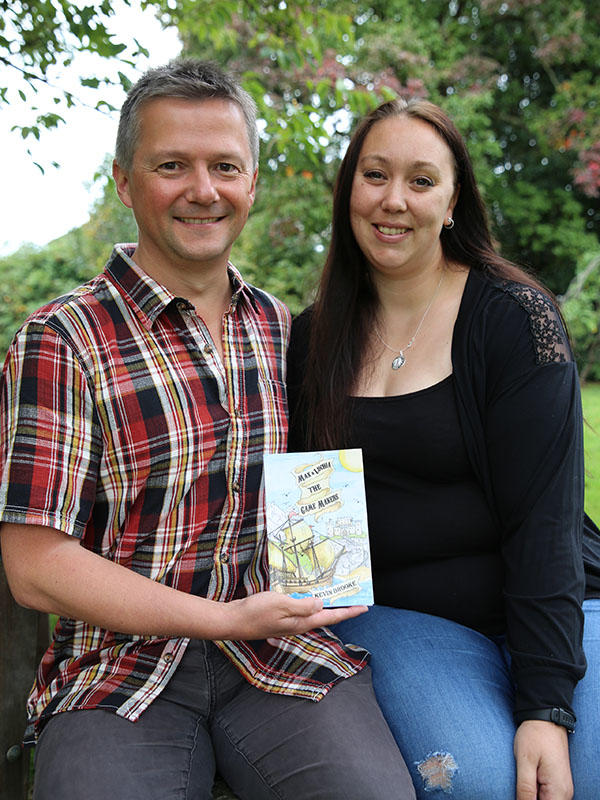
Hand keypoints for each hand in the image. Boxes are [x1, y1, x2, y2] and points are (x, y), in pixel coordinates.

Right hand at [224, 591, 367, 640]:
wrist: (234, 621)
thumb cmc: (256, 612)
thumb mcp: (281, 604)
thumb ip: (303, 605)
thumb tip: (322, 603)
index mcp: (302, 622)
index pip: (331, 617)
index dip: (348, 612)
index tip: (364, 607)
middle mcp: (299, 624)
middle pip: (325, 616)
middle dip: (341, 608)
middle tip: (354, 598)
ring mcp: (290, 622)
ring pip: (314, 613)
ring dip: (327, 604)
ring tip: (336, 594)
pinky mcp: (281, 617)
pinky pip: (302, 609)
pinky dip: (310, 602)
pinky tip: (309, 595)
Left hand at [514, 720, 572, 799]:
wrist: (546, 718)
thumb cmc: (535, 736)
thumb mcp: (525, 761)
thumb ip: (525, 789)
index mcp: (558, 791)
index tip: (520, 791)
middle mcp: (564, 793)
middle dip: (529, 798)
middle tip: (521, 781)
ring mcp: (562, 788)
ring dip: (531, 795)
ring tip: (524, 778)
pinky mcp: (557, 782)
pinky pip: (547, 795)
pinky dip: (535, 792)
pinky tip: (527, 779)